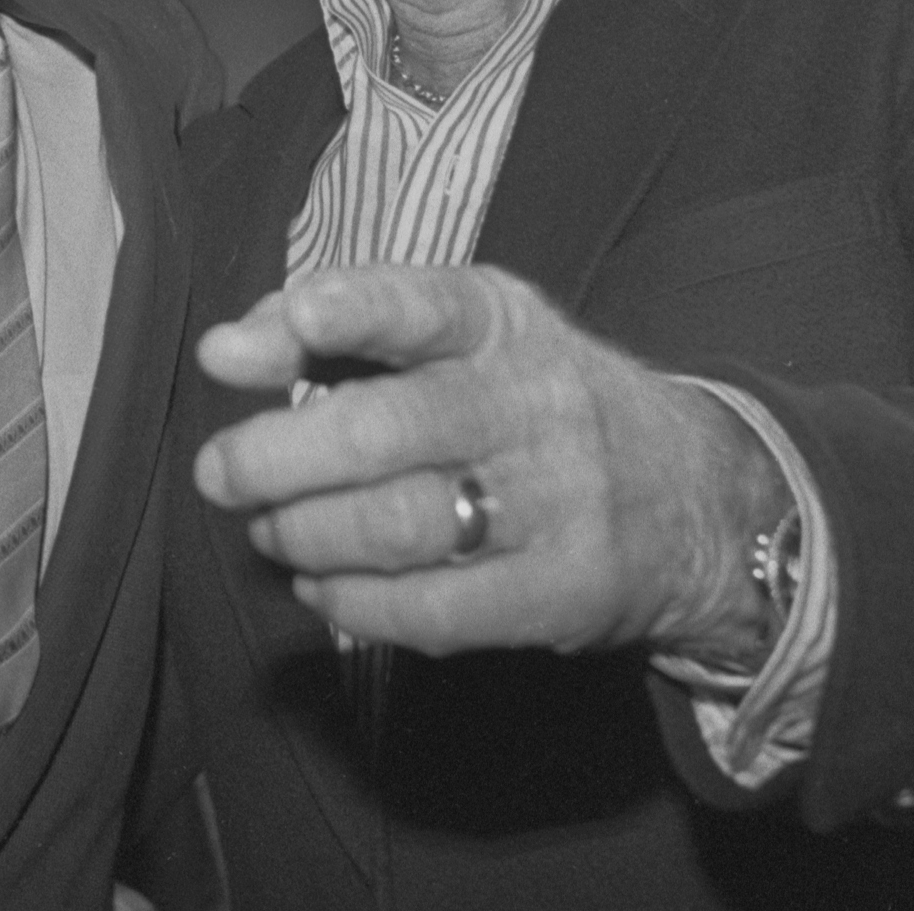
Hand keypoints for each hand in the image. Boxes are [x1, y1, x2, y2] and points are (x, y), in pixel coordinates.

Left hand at [191, 265, 785, 660]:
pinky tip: (321, 586)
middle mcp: (531, 404)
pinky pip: (435, 609)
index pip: (423, 305)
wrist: (695, 496)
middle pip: (387, 429)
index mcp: (500, 324)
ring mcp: (555, 502)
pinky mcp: (561, 591)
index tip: (294, 318)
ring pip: (398, 525)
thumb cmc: (526, 399)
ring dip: (304, 534)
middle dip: (278, 455)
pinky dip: (354, 604)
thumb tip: (226, 351)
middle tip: (217, 473)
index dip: (354, 309)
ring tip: (269, 530)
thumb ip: (338, 326)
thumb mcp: (460, 335)